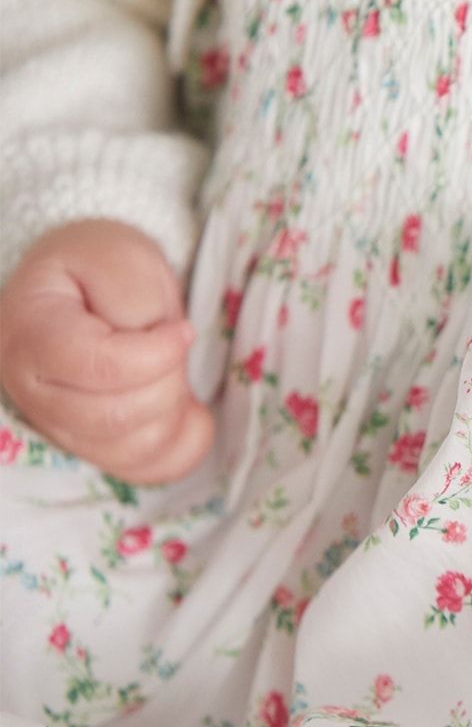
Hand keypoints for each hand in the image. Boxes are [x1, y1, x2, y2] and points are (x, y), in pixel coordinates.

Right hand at [0, 219, 213, 483]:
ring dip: (174, 409)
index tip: (181, 330)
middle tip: (174, 349)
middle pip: (115, 416)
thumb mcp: (120, 258)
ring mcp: (58, 428)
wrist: (88, 288)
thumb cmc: (100, 269)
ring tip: (173, 371)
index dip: (158, 354)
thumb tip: (164, 345)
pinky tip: (187, 408)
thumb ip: (134, 297)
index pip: (100, 368)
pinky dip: (184, 441)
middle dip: (167, 381)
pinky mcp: (93, 450)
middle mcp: (31, 391)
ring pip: (133, 448)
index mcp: (30, 334)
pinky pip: (150, 468)